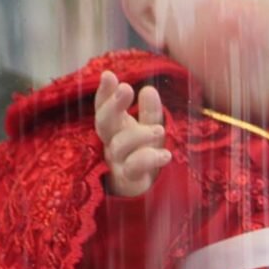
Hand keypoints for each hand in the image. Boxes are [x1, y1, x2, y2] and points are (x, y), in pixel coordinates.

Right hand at [94, 71, 170, 196]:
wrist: (143, 193)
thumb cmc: (142, 154)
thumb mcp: (148, 129)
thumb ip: (149, 111)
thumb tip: (148, 89)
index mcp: (115, 127)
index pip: (103, 107)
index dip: (104, 93)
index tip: (108, 75)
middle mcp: (111, 143)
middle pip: (104, 123)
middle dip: (113, 105)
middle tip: (126, 88)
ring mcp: (118, 162)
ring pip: (119, 146)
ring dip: (138, 135)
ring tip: (159, 130)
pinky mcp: (129, 179)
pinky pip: (134, 168)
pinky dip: (149, 159)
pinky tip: (165, 154)